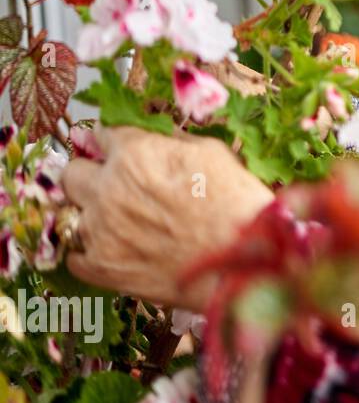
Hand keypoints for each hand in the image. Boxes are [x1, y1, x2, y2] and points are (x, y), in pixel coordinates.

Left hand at [62, 127, 274, 310]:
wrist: (243, 265)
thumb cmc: (238, 205)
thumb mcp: (214, 154)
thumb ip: (174, 141)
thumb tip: (157, 137)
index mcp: (135, 154)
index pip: (103, 134)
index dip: (115, 142)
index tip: (121, 150)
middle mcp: (108, 189)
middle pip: (72, 173)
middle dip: (90, 175)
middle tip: (114, 187)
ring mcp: (99, 231)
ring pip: (71, 214)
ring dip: (93, 216)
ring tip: (124, 226)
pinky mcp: (100, 268)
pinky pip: (75, 256)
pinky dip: (92, 253)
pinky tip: (118, 252)